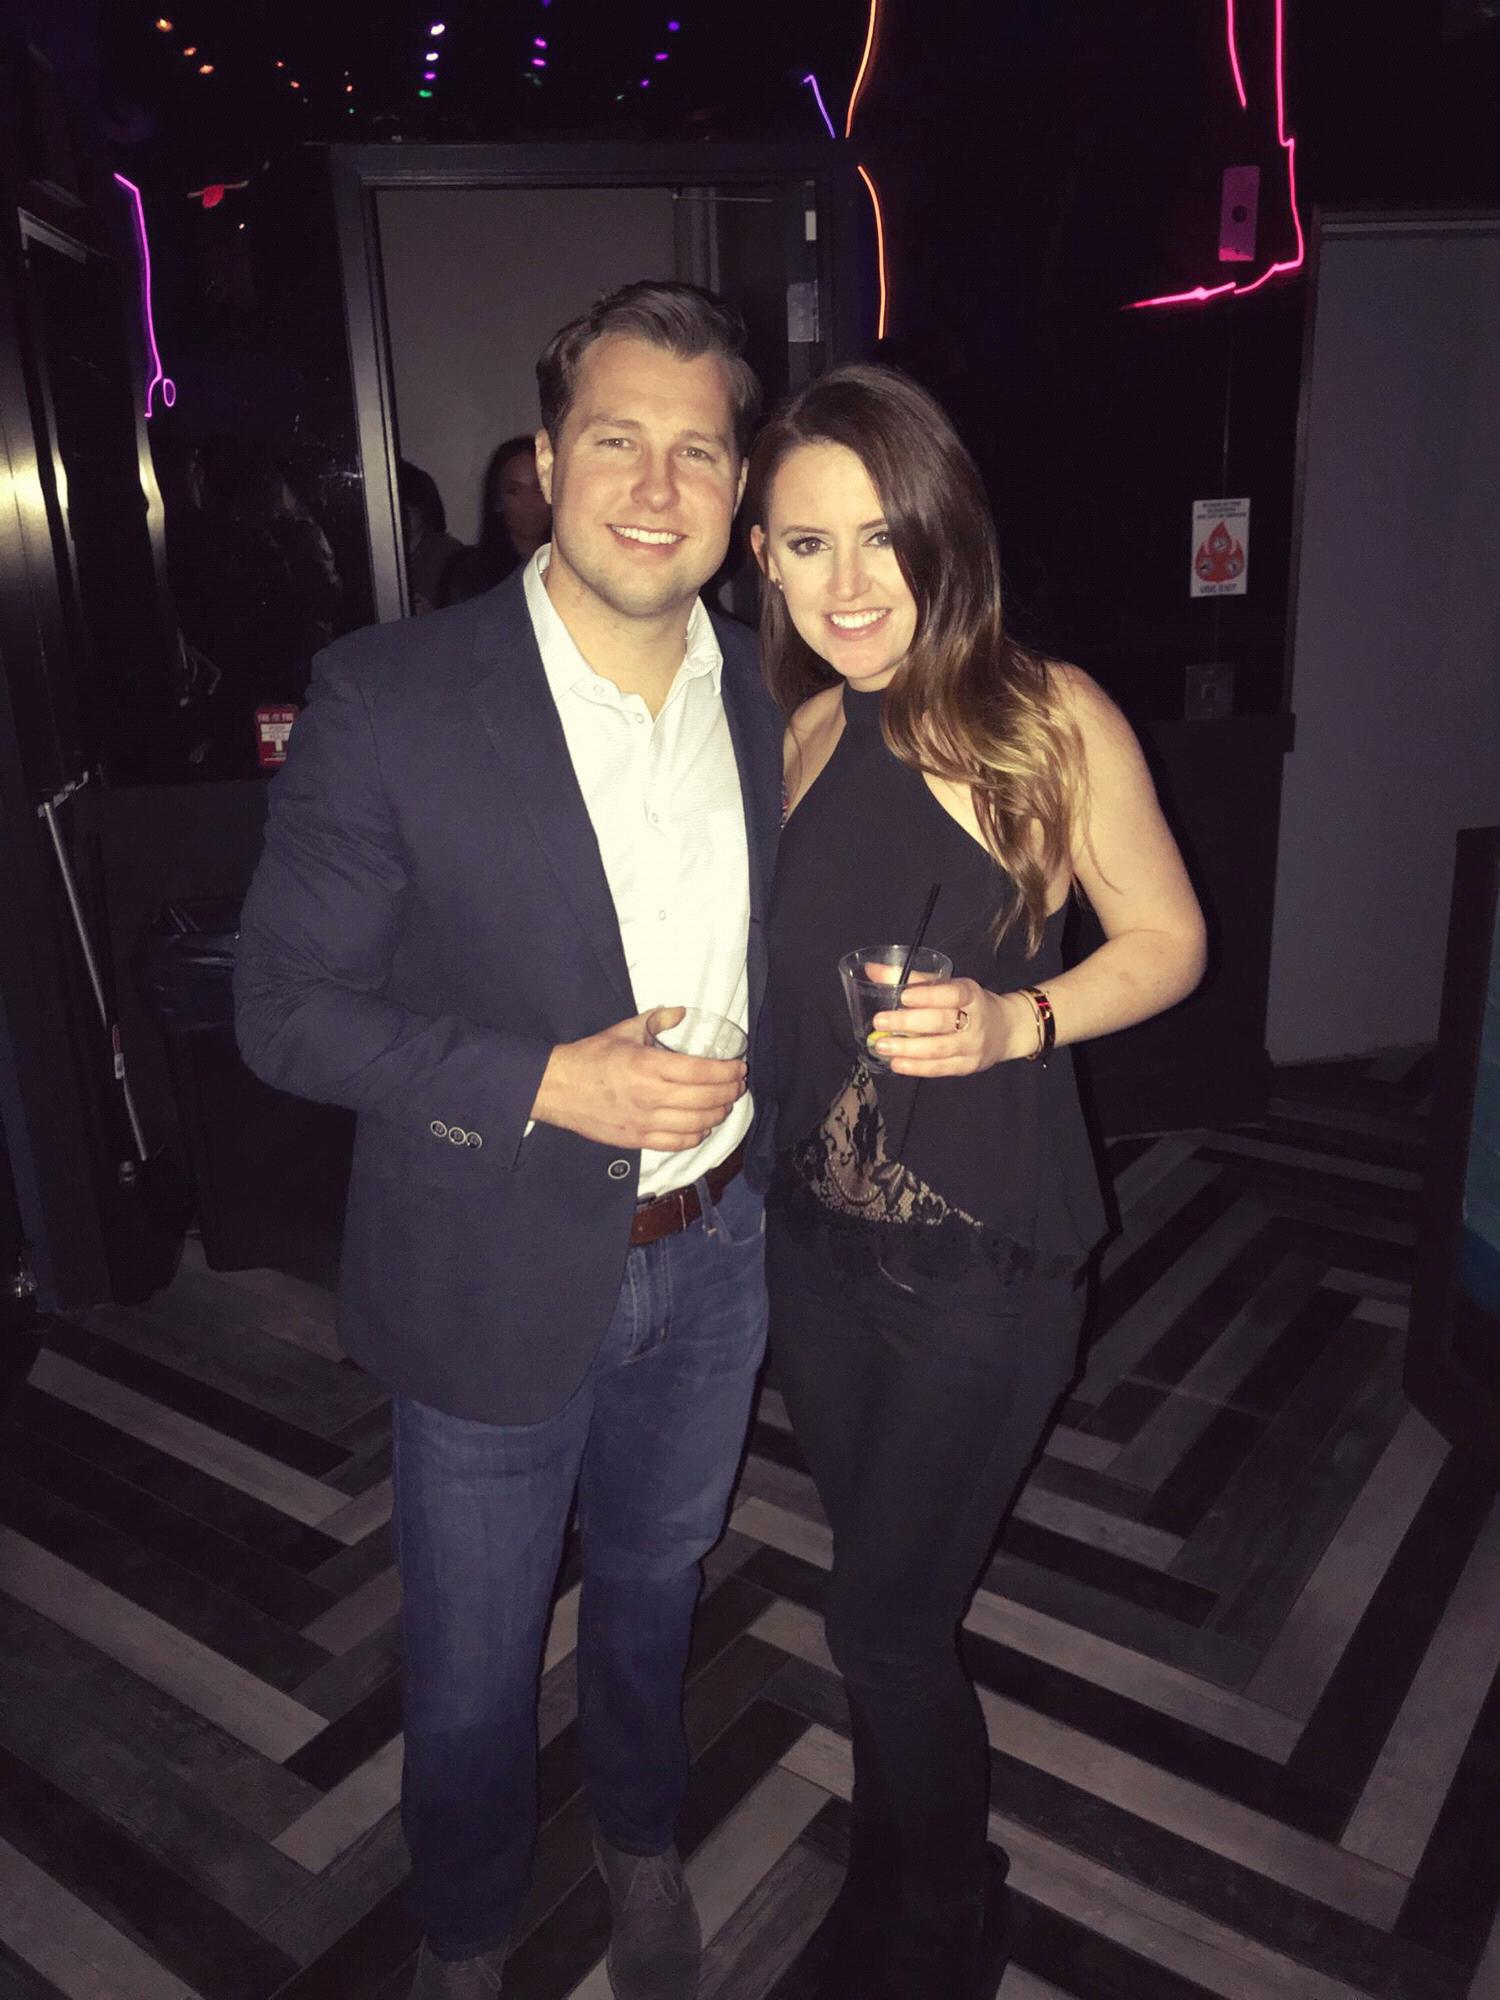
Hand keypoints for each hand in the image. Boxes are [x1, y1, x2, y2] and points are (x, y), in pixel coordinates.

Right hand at [532, 1005, 746, 1150]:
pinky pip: (678, 1143)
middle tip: (738, 1086)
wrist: (557, 1088)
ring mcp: (645, 1122)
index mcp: (649, 1066)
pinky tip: (703, 1125)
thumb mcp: (625, 1030)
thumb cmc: (591, 1057)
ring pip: (697, 1124)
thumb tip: (682, 1012)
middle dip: (730, 1092)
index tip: (739, 1068)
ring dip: (718, 1114)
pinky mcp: (637, 1140)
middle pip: (705, 1099)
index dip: (727, 1072)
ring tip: (725, 1104)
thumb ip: (657, 1020)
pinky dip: (697, 1135)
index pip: (702, 1072)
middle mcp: (650, 1097)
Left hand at [871, 979, 1033, 1076]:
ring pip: (939, 1048)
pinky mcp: (968, 1065)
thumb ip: (912, 979)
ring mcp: (973, 1045)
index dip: (928, 996)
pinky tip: (897, 1064)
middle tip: (880, 1022)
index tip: (903, 997)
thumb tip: (873, 970)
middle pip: (941, 1022)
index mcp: (970, 994)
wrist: (1006, 1029)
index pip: (951, 994)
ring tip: (881, 1046)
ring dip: (908, 1049)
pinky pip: (940, 1068)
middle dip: (907, 1023)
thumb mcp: (947, 986)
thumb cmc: (968, 1004)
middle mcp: (975, 1020)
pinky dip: (917, 1067)